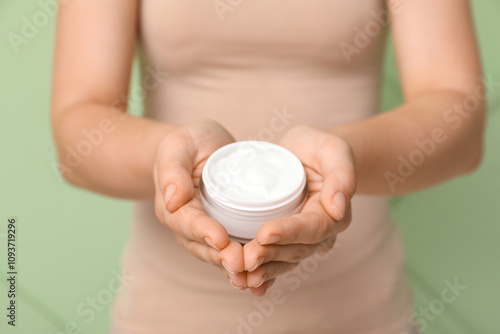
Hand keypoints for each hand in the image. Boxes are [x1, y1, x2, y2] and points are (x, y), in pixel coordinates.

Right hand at [153, 120, 247, 289]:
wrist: (201, 148)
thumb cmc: (189, 143)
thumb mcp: (178, 145)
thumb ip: (173, 168)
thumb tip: (172, 199)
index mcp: (173, 206)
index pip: (187, 222)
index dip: (204, 232)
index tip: (221, 239)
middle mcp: (187, 224)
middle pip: (203, 246)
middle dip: (222, 257)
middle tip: (241, 264)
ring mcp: (205, 232)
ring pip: (219, 255)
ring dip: (235, 268)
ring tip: (254, 277)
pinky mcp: (224, 233)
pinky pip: (232, 253)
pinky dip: (246, 268)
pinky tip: (263, 281)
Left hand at [243, 125, 355, 295]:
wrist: (306, 154)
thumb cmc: (319, 148)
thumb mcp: (334, 150)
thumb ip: (341, 174)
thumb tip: (338, 207)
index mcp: (334, 212)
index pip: (313, 228)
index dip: (289, 232)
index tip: (264, 233)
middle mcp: (321, 233)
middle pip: (296, 250)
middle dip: (270, 255)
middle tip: (246, 259)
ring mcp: (302, 240)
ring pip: (284, 261)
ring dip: (263, 270)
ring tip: (240, 275)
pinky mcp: (286, 242)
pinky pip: (276, 262)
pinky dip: (264, 275)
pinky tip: (247, 285)